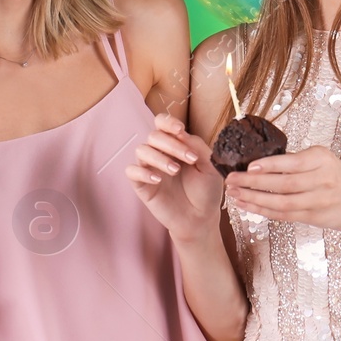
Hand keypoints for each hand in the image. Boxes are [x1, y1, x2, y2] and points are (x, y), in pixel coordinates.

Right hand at [125, 113, 222, 243]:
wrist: (201, 218)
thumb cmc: (206, 191)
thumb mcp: (209, 166)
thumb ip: (198, 147)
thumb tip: (182, 133)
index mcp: (175, 145)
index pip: (162, 124)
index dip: (168, 122)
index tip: (181, 130)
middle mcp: (159, 153)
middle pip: (153, 136)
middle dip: (172, 144)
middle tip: (190, 159)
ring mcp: (149, 168)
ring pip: (141, 150)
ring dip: (159, 157)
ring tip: (175, 170)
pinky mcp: (141, 185)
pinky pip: (131, 171)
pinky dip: (142, 172)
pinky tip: (158, 179)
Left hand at [225, 145, 340, 237]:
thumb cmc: (336, 177)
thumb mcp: (323, 160)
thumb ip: (298, 161)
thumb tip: (259, 161)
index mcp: (322, 160)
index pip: (292, 163)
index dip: (270, 166)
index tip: (249, 166)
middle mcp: (322, 181)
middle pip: (283, 184)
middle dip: (253, 183)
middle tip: (231, 180)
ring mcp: (318, 202)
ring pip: (281, 203)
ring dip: (254, 199)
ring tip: (234, 194)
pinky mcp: (312, 218)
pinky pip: (283, 215)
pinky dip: (263, 211)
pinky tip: (248, 205)